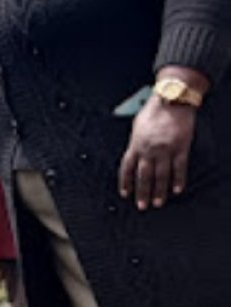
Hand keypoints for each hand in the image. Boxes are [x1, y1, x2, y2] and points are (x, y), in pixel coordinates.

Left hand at [119, 94, 196, 209]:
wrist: (172, 100)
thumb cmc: (153, 110)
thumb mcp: (137, 126)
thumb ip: (135, 142)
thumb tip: (133, 154)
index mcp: (135, 144)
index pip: (126, 168)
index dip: (125, 182)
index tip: (125, 194)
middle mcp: (148, 150)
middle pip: (143, 176)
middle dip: (141, 192)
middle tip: (141, 206)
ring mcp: (165, 150)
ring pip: (161, 176)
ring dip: (159, 191)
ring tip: (157, 203)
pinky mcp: (181, 148)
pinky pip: (179, 168)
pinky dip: (178, 180)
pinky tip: (177, 190)